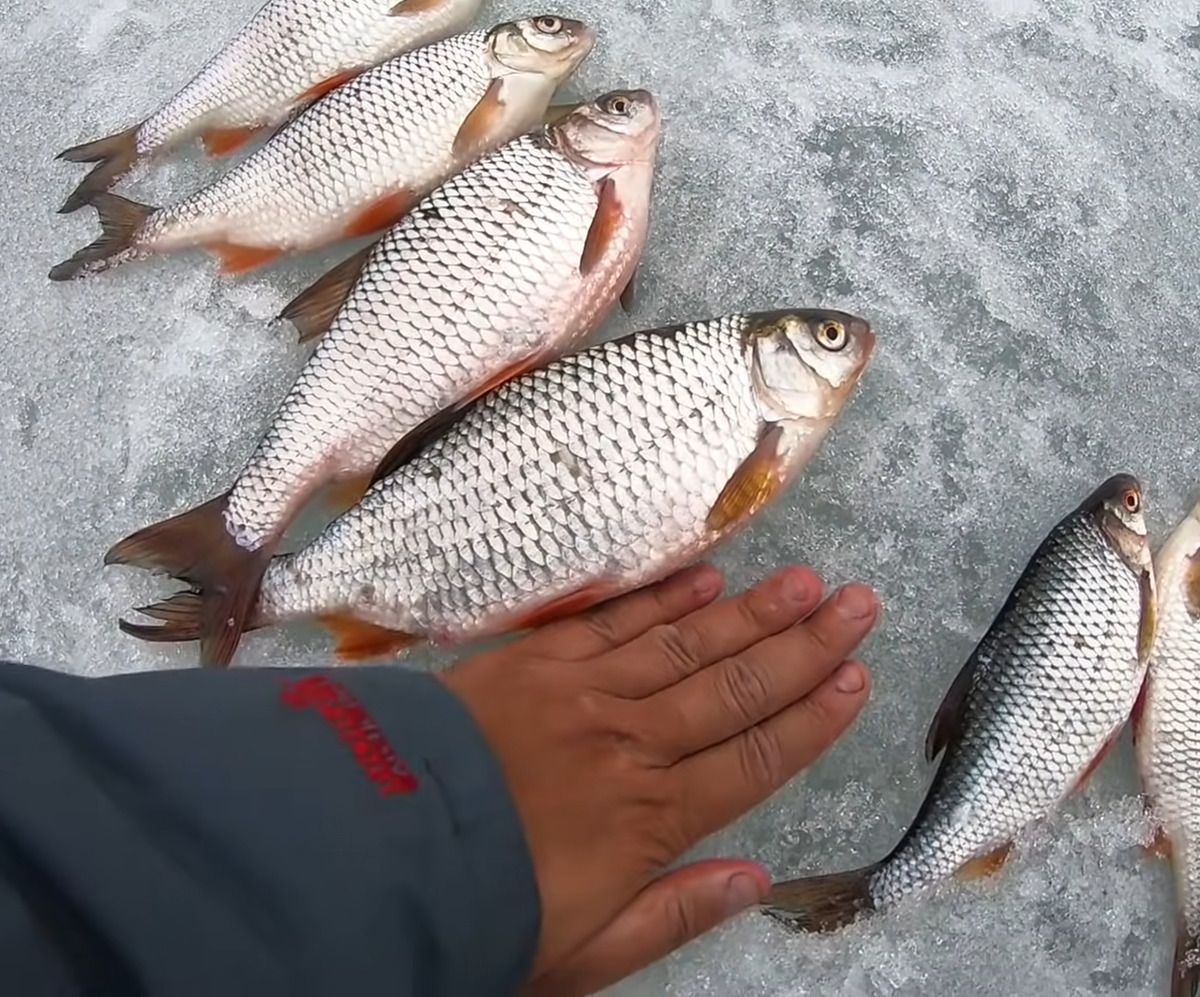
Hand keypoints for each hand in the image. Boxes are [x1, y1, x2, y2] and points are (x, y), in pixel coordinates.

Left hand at [437, 563, 879, 995]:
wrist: (372, 851)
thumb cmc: (482, 911)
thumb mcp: (584, 953)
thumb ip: (676, 912)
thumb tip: (760, 879)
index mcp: (649, 819)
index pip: (753, 759)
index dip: (811, 720)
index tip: (858, 680)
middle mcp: (630, 743)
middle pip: (734, 688)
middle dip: (805, 646)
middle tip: (859, 603)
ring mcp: (582, 693)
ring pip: (686, 646)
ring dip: (752, 611)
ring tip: (808, 580)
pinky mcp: (534, 660)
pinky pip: (613, 622)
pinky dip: (662, 598)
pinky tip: (707, 576)